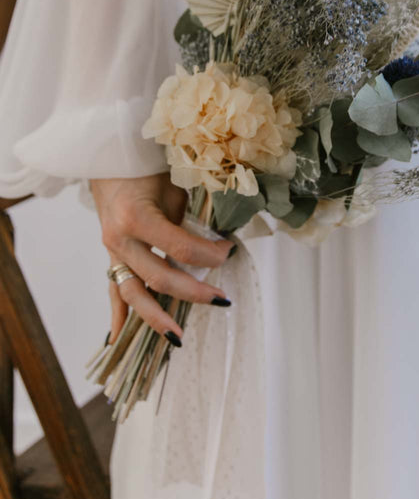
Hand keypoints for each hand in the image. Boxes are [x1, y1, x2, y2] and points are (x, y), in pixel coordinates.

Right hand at [90, 173, 231, 345]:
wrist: (109, 158)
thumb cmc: (146, 168)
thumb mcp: (172, 187)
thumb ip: (189, 220)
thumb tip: (218, 246)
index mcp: (136, 217)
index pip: (180, 248)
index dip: (209, 255)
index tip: (229, 251)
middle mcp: (120, 239)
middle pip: (159, 277)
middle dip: (193, 292)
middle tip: (221, 298)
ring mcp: (112, 251)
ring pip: (133, 294)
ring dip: (156, 317)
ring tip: (178, 338)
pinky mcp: (111, 257)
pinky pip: (114, 291)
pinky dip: (118, 316)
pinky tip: (118, 340)